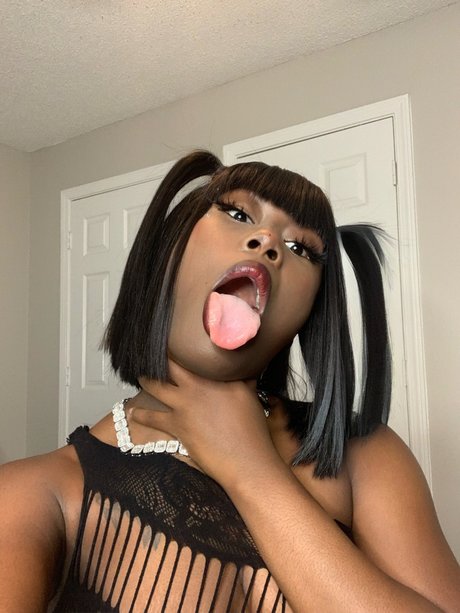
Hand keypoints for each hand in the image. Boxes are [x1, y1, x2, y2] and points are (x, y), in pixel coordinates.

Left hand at [130, 361, 279, 484]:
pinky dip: (141, 415)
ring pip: (157, 387)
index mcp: (216, 377)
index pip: (194, 357)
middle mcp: (197, 387)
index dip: (181, 348)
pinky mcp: (176, 425)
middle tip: (149, 352)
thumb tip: (248, 365)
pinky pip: (152, 418)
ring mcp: (184, 405)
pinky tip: (133, 412)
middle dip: (159, 358)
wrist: (245, 459)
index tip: (174, 340)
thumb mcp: (250, 395)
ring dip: (146, 380)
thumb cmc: (252, 429)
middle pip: (171, 366)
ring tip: (140, 376)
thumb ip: (243, 378)